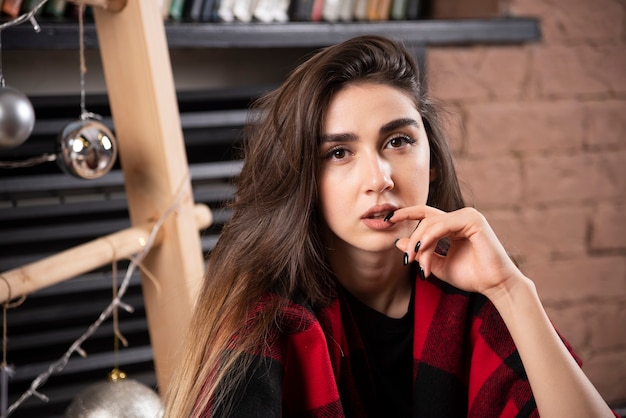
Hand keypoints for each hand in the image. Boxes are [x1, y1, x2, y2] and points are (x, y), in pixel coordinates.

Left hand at [390, 206, 524, 297]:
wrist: (495, 286)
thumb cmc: (472, 277)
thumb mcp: (438, 265)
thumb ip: (421, 253)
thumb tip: (399, 242)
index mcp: (453, 224)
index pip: (425, 214)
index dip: (405, 214)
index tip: (386, 220)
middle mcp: (461, 216)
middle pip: (425, 219)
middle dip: (412, 238)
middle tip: (406, 258)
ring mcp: (468, 216)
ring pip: (431, 223)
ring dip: (420, 243)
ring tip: (416, 261)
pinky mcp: (473, 220)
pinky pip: (442, 225)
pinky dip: (429, 238)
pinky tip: (422, 249)